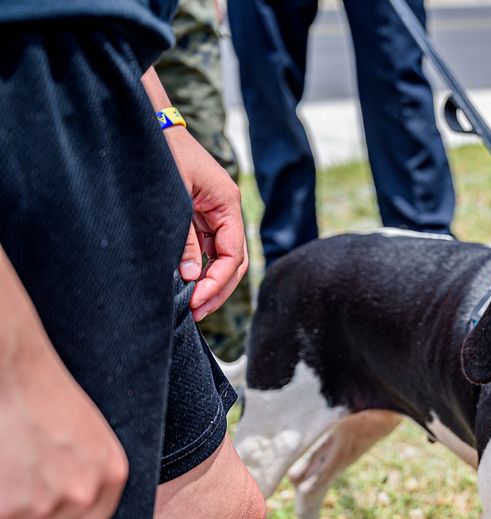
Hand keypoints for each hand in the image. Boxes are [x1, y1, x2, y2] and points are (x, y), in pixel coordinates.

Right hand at [0, 322, 128, 518]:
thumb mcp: (84, 434)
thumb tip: (64, 501)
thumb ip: (82, 472)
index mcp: (111, 474)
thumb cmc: (41, 391)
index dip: (59, 515)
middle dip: (25, 505)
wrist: (10, 367)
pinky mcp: (6, 508)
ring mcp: (45, 504)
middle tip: (15, 464)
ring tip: (3, 455)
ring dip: (1, 500)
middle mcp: (84, 493)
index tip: (41, 499)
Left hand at [166, 127, 246, 320]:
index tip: (197, 300)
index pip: (234, 255)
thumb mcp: (172, 199)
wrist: (147, 124)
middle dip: (218, 289)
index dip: (218, 282)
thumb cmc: (161, 153)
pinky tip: (185, 283)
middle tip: (197, 312)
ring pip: (220, 257)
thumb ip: (183, 239)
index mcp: (227, 203)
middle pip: (233, 261)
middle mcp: (226, 210)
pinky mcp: (198, 213)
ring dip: (209, 282)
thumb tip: (190, 276)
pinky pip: (206, 247)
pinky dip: (198, 267)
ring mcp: (213, 212)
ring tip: (192, 304)